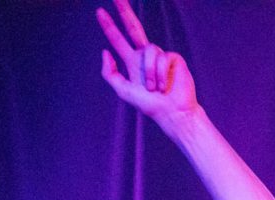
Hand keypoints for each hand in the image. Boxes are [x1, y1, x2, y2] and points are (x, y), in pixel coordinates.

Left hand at [96, 0, 200, 130]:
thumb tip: (105, 52)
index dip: (109, 26)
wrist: (172, 113)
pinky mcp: (174, 58)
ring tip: (156, 89)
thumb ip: (110, 74)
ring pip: (149, 51)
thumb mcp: (123, 91)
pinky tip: (166, 85)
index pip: (119, 40)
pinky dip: (161, 73)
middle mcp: (146, 56)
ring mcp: (161, 55)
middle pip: (134, 28)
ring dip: (150, 73)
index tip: (99, 12)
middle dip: (125, 11)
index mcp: (133, 62)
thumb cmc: (150, 105)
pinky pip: (163, 57)